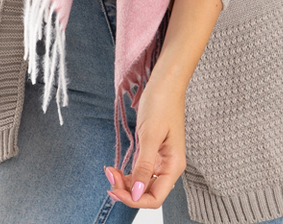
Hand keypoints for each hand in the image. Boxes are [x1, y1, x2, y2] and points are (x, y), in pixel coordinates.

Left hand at [103, 75, 186, 208]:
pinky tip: (116, 168)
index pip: (154, 198)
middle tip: (109, 178)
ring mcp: (161, 159)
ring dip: (124, 183)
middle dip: (126, 191)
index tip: (115, 190)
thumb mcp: (150, 135)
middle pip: (147, 193)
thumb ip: (144, 166)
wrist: (165, 83)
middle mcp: (169, 166)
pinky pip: (140, 171)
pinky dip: (127, 173)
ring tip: (110, 171)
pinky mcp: (153, 152)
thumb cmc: (161, 104)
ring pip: (141, 183)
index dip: (134, 200)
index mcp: (173, 165)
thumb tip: (136, 193)